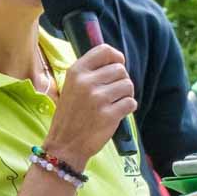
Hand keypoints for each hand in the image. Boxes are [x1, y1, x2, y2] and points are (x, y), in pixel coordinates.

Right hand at [44, 45, 135, 171]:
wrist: (65, 144)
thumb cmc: (72, 114)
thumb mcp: (72, 87)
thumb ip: (90, 73)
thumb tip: (117, 60)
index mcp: (76, 72)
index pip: (104, 51)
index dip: (116, 57)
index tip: (118, 64)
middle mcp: (86, 82)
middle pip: (120, 69)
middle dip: (122, 80)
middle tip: (113, 93)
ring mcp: (98, 99)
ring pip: (128, 85)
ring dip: (126, 95)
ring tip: (114, 103)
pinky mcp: (109, 115)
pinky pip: (131, 103)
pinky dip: (128, 108)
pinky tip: (117, 113)